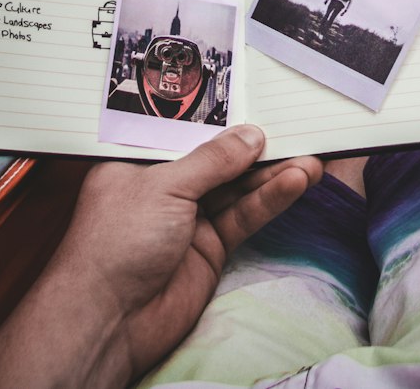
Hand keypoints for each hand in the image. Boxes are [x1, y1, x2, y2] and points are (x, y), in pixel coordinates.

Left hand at [0, 126, 321, 388]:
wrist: (108, 321)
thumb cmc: (117, 241)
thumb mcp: (164, 186)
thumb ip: (213, 161)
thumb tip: (252, 135)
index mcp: (140, 160)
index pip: (188, 130)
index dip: (223, 117)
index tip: (259, 98)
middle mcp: (165, 185)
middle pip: (219, 159)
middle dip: (256, 147)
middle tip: (297, 129)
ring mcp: (189, 217)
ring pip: (237, 188)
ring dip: (273, 174)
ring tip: (311, 160)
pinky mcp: (210, 248)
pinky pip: (243, 216)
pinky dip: (269, 200)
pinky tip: (296, 183)